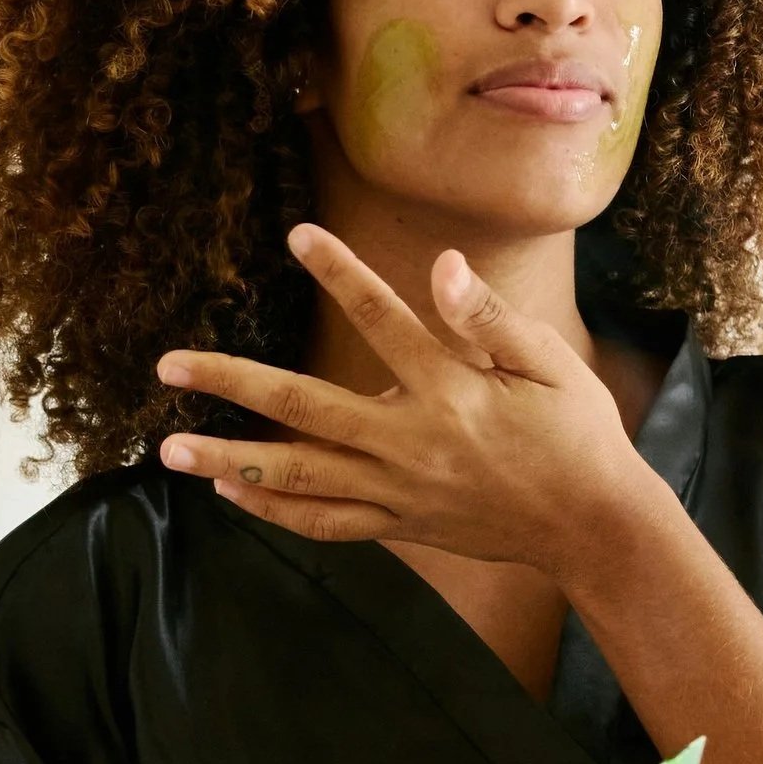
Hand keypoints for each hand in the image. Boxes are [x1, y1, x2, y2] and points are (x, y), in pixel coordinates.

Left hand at [155, 224, 655, 576]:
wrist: (593, 528)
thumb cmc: (578, 436)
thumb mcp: (550, 364)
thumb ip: (489, 319)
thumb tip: (443, 267)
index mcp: (450, 391)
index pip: (381, 319)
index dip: (339, 271)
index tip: (297, 235)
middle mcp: (410, 443)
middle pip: (302, 408)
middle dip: (230, 383)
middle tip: (169, 365)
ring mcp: (397, 492)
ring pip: (297, 476)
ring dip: (229, 461)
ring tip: (171, 448)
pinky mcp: (397, 526)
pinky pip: (323, 523)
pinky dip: (274, 510)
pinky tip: (231, 492)